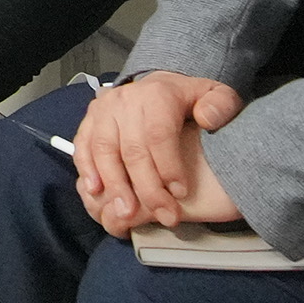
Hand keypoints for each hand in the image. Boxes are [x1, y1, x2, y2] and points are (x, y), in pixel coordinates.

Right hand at [75, 72, 242, 230]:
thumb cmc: (188, 101)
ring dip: (115, 185)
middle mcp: (126, 100)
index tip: (181, 194)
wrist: (158, 87)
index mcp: (158, 94)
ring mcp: (104, 110)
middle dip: (147, 187)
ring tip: (126, 213)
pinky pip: (83, 147)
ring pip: (104, 150)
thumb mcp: (216, 96)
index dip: (169, 167)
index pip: (159, 134)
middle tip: (163, 215)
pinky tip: (96, 191)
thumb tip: (206, 119)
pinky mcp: (89, 121)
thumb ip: (220, 106)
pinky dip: (87, 170)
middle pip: (132, 148)